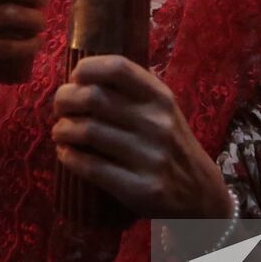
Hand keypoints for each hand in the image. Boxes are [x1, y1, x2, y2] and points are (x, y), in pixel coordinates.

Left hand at [53, 56, 230, 218]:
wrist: (201, 194)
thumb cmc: (170, 145)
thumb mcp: (163, 111)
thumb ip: (132, 92)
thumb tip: (81, 75)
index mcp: (161, 98)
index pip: (117, 67)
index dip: (86, 68)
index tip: (75, 79)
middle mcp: (157, 123)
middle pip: (93, 98)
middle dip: (65, 100)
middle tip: (59, 108)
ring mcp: (149, 157)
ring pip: (87, 132)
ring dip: (62, 129)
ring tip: (60, 131)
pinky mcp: (139, 188)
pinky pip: (90, 167)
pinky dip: (69, 157)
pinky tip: (66, 153)